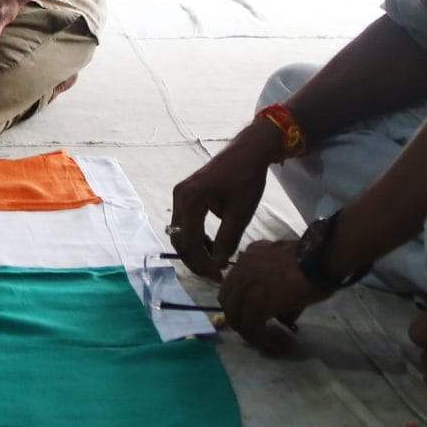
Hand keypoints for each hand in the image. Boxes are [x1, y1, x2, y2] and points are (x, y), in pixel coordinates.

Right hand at [167, 126, 282, 277]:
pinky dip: (195, 236)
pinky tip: (212, 243)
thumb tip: (218, 263)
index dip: (203, 263)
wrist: (248, 151)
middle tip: (214, 272)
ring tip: (215, 259)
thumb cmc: (246, 179)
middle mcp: (179, 197)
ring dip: (195, 249)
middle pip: (179, 239)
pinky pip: (185, 222)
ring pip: (180, 232)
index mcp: (190, 200)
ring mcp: (181, 194)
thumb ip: (227, 240)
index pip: (190, 242)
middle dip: (195, 259)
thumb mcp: (240, 213)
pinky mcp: (186, 194)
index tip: (219, 275)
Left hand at [218, 239, 321, 351]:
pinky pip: (253, 330)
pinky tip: (283, 344)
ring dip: (255, 335)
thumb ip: (273, 283)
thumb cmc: (313, 262)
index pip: (231, 287)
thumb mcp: (286, 268)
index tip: (257, 317)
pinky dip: (266, 342)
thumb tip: (279, 314)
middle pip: (228, 305)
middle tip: (262, 332)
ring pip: (238, 321)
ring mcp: (245, 288)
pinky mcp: (256, 305)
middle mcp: (240, 271)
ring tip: (275, 341)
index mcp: (247, 259)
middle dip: (242, 321)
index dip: (240, 305)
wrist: (320, 261)